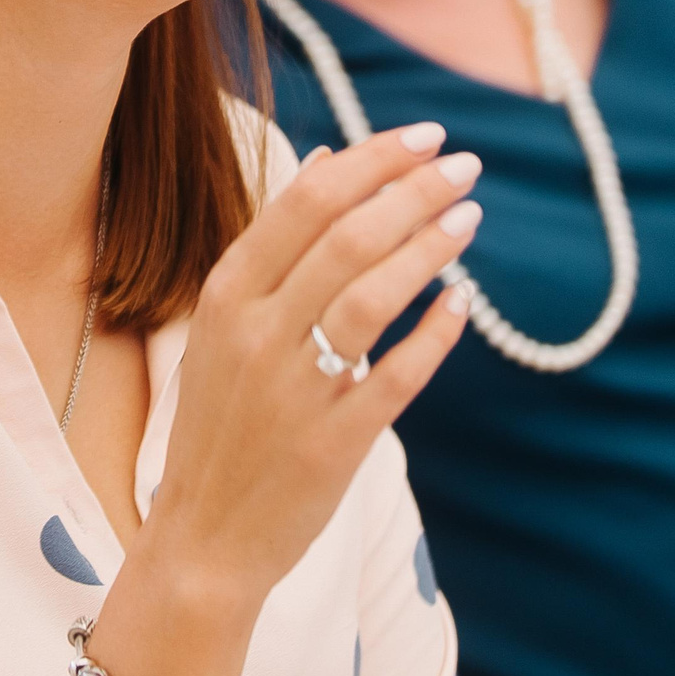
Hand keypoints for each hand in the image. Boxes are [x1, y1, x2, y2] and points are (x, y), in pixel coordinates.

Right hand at [144, 126, 478, 608]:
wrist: (204, 538)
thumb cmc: (222, 421)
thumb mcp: (224, 323)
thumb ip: (275, 246)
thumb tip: (331, 162)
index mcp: (225, 295)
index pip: (307, 202)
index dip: (374, 161)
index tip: (425, 136)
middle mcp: (254, 334)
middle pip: (346, 238)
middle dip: (414, 191)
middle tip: (464, 167)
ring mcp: (292, 390)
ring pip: (371, 296)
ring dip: (428, 248)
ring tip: (470, 217)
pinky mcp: (332, 445)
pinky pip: (395, 377)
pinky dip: (433, 335)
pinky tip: (462, 304)